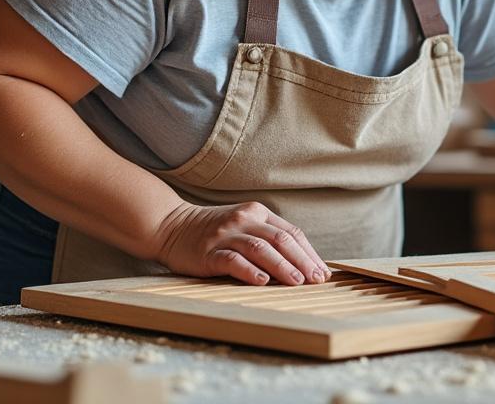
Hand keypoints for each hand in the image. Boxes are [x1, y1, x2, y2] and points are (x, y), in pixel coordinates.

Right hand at [152, 201, 331, 285]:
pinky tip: (262, 281)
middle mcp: (244, 220)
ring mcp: (225, 235)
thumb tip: (303, 264)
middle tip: (316, 280)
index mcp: (257, 212)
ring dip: (282, 266)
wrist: (171, 227)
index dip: (309, 254)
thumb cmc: (214, 232)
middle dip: (302, 261)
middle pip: (280, 240)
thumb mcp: (244, 226)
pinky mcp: (209, 252)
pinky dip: (249, 270)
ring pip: (260, 249)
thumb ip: (269, 238)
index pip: (291, 233)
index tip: (322, 272)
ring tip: (297, 282)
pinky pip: (232, 260)